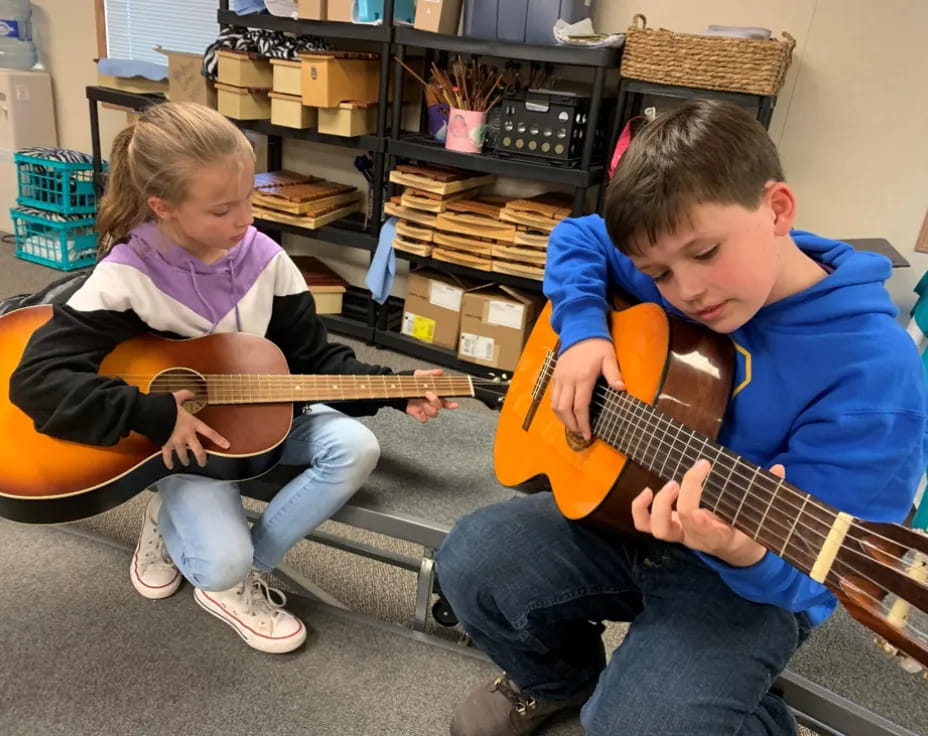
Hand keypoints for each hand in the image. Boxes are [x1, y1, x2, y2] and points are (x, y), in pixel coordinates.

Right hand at [161, 390, 229, 468]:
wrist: (151, 413)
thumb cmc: (165, 405)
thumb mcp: (177, 397)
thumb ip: (186, 395)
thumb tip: (193, 393)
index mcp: (192, 423)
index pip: (210, 433)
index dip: (219, 440)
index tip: (227, 446)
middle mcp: (186, 435)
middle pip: (198, 450)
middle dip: (201, 458)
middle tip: (203, 463)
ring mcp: (176, 441)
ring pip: (183, 455)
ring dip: (185, 460)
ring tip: (186, 463)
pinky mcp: (165, 444)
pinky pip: (167, 456)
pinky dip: (168, 462)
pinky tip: (170, 466)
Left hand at [406, 368, 457, 421]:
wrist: (398, 388)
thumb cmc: (411, 382)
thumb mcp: (420, 375)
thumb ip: (430, 374)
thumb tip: (440, 372)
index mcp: (435, 394)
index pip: (446, 401)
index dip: (451, 404)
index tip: (455, 404)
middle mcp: (431, 403)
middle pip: (440, 407)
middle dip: (436, 401)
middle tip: (428, 394)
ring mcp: (425, 408)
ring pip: (434, 414)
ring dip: (429, 409)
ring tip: (422, 402)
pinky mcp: (417, 413)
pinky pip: (424, 419)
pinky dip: (422, 417)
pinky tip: (419, 411)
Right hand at [550, 338, 623, 439]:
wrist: (580, 331)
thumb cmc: (597, 345)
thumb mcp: (609, 357)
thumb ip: (614, 374)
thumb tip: (622, 389)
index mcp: (582, 378)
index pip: (580, 407)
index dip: (583, 423)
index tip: (588, 435)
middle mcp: (568, 381)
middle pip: (564, 409)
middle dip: (572, 424)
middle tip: (581, 434)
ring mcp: (559, 378)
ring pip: (555, 405)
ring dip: (563, 418)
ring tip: (573, 426)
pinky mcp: (555, 376)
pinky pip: (553, 397)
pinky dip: (558, 408)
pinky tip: (566, 412)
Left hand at [631, 459, 785, 566]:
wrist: (738, 553)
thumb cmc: (748, 530)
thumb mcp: (762, 517)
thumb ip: (770, 492)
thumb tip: (780, 468)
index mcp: (719, 536)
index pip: (701, 527)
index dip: (696, 511)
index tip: (705, 483)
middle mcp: (695, 537)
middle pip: (676, 523)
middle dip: (682, 494)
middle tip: (698, 470)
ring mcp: (680, 535)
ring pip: (657, 529)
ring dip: (659, 504)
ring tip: (671, 483)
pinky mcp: (670, 529)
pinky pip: (645, 526)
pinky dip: (640, 509)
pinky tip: (648, 491)